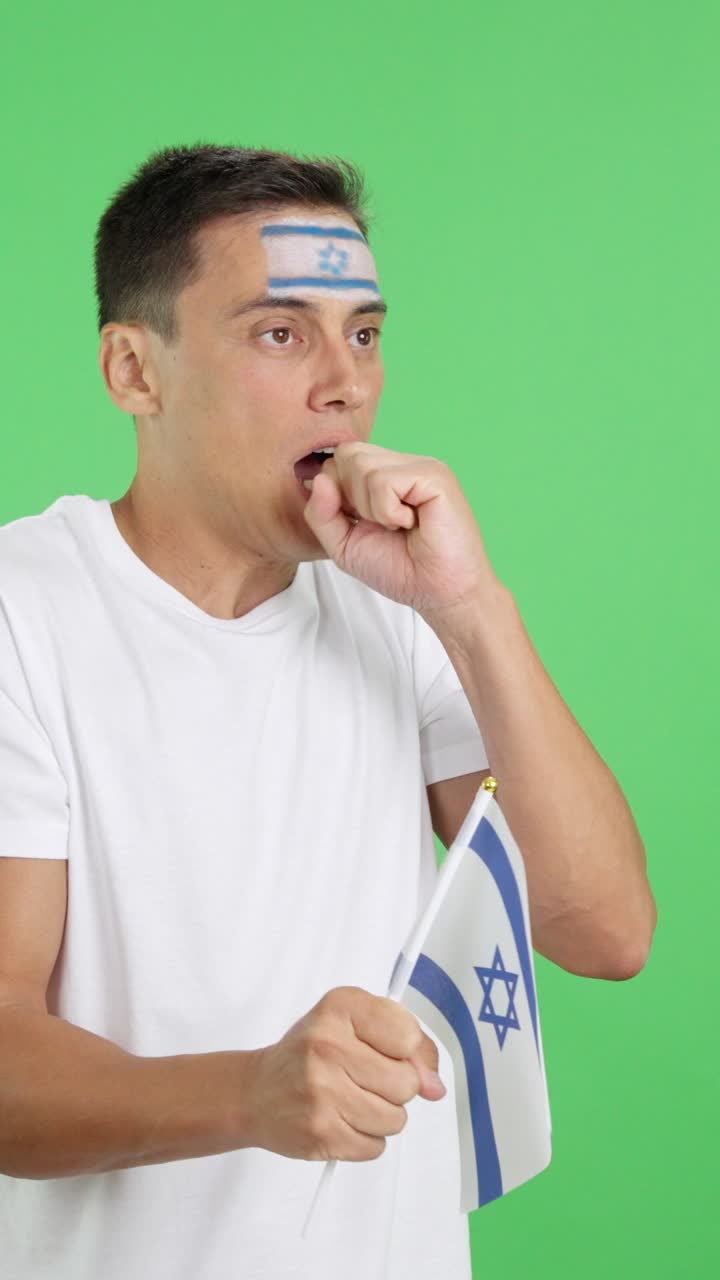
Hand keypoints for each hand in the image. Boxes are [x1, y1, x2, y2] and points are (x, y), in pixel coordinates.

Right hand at [246, 986, 446, 1162]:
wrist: (255, 1091)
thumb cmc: (310, 1053)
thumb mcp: (354, 1023)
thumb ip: (407, 1042)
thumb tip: (435, 1086)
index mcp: (340, 1008)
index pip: (409, 1036)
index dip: (408, 1052)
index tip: (390, 1052)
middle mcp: (328, 1046)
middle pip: (407, 1083)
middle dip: (395, 1087)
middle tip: (364, 1078)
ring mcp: (323, 1092)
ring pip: (396, 1119)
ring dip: (382, 1115)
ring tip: (351, 1099)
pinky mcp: (321, 1133)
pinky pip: (376, 1146)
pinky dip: (365, 1138)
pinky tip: (341, 1119)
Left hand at [302, 441, 501, 612]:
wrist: (439, 594)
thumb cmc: (400, 570)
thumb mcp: (344, 545)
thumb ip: (321, 514)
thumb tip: (318, 478)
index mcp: (384, 474)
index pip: (339, 459)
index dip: (337, 495)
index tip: (364, 524)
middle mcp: (403, 464)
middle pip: (347, 454)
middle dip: (351, 498)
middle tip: (382, 525)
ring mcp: (421, 466)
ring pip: (361, 465)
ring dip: (371, 508)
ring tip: (398, 525)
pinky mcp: (434, 475)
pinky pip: (384, 481)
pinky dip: (388, 511)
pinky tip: (412, 524)